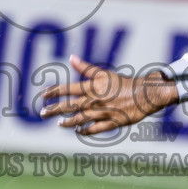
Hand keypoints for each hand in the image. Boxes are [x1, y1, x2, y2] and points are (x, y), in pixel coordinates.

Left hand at [40, 55, 178, 135]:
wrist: (145, 94)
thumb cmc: (123, 82)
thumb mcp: (103, 73)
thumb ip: (86, 68)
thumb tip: (71, 58)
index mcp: (92, 88)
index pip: (67, 89)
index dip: (54, 92)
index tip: (43, 95)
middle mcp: (95, 101)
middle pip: (70, 106)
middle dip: (54, 109)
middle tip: (42, 113)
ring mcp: (103, 113)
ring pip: (80, 119)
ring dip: (68, 122)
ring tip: (59, 123)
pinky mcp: (112, 123)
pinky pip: (96, 129)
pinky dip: (86, 130)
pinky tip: (79, 130)